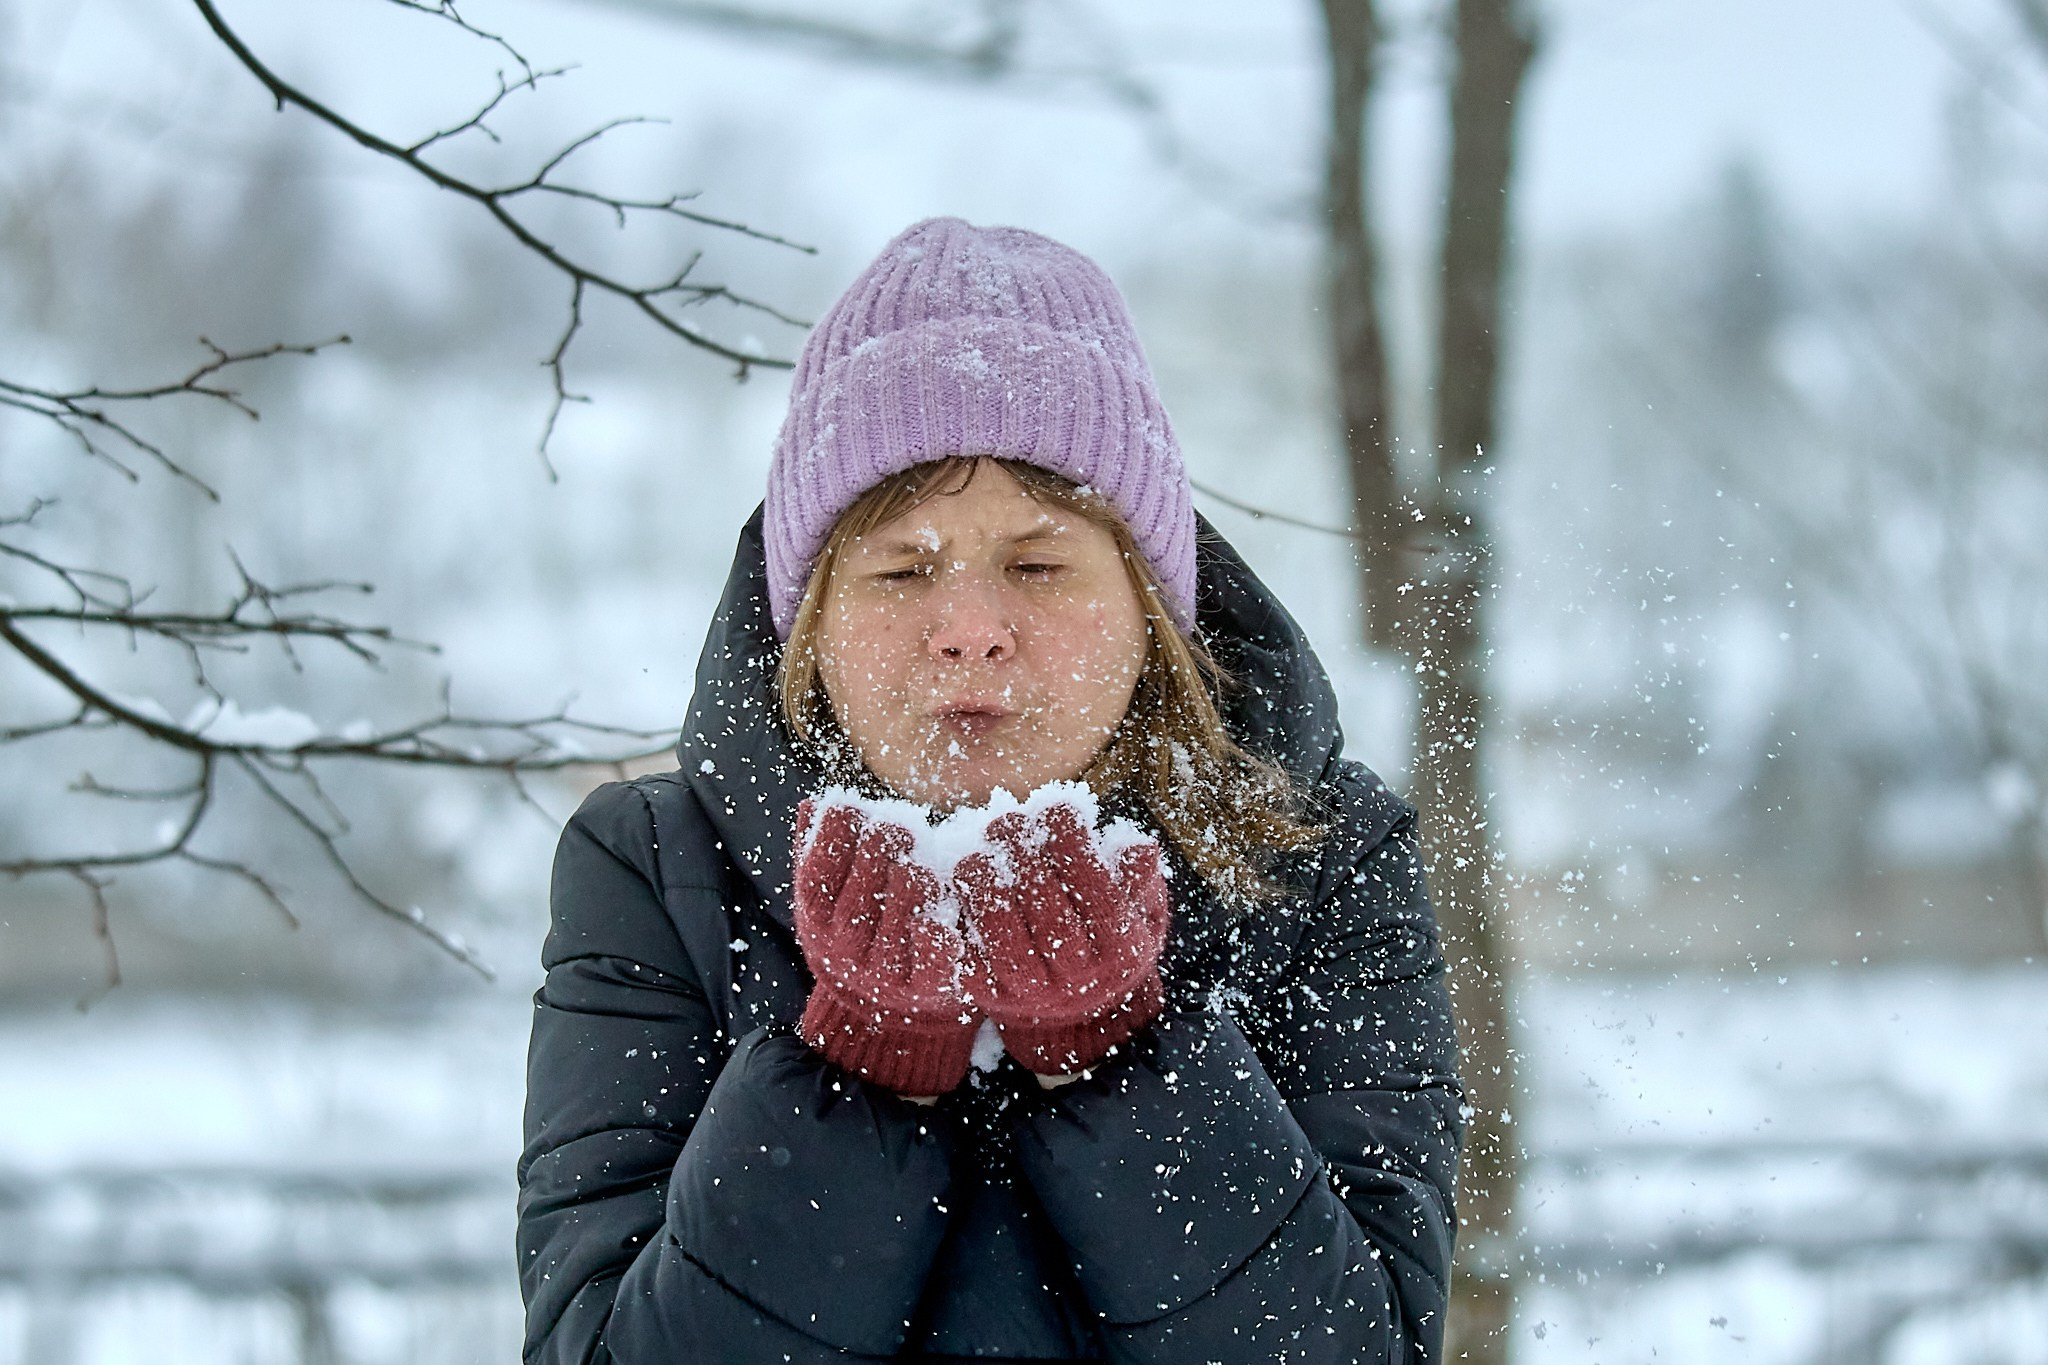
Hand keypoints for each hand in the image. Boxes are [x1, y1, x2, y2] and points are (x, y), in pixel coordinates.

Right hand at [792, 798, 978, 1096]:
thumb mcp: (829, 900)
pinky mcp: (928, 988)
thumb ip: (817, 852)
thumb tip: (813, 804)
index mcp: (817, 924)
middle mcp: (846, 952)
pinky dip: (938, 934)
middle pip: (861, 890)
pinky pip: (935, 958)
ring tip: (920, 859)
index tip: (853, 808)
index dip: (834, 834)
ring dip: (913, 877)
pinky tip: (943, 908)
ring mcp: (886, 972)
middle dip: (880, 848)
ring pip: (902, 911)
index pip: (818, 875)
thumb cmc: (858, 931)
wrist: (885, 1010)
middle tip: (900, 828)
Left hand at [954, 801, 1170, 1074]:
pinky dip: (955, 927)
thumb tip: (1141, 846)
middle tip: (1005, 822)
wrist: (1081, 1009)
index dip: (1072, 844)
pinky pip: (968, 964)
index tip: (1055, 807)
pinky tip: (952, 892)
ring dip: (984, 889)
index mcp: (1120, 949)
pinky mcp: (993, 997)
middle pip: (1048, 914)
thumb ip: (1137, 880)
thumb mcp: (1139, 911)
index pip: (1096, 890)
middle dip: (1024, 859)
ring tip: (975, 854)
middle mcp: (1079, 977)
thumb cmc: (1111, 937)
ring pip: (1003, 938)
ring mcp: (1034, 991)